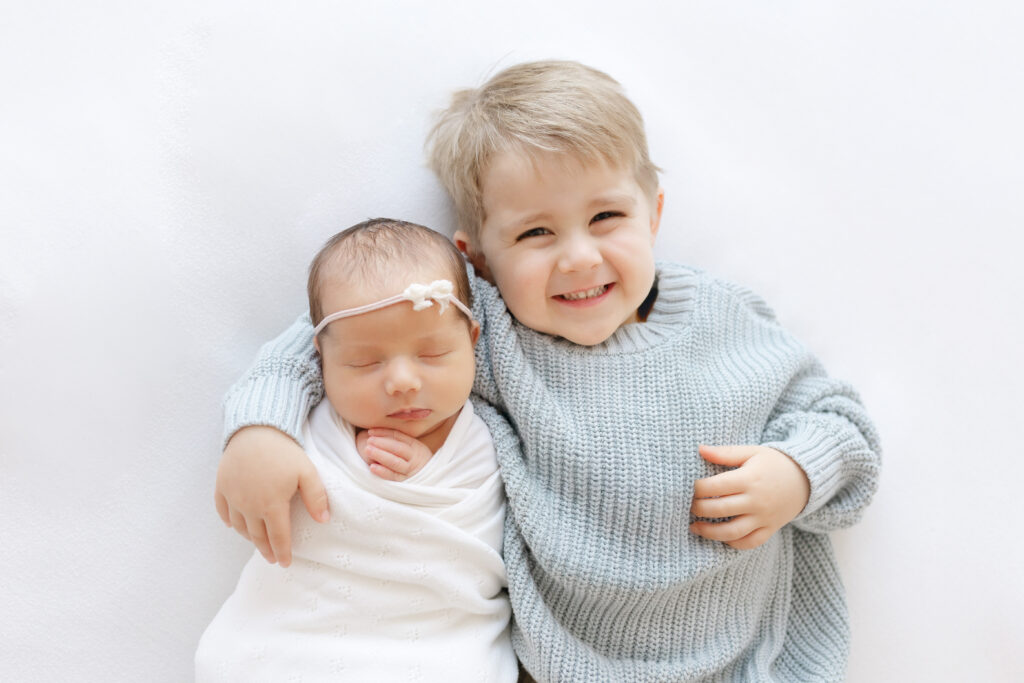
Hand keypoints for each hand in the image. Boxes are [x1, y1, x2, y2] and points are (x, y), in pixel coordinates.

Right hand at [215, 426, 328, 566]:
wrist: (255, 429)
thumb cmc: (284, 451)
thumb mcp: (307, 472)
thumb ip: (316, 497)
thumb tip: (324, 521)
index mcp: (272, 505)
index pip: (278, 537)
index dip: (282, 552)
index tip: (285, 563)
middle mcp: (249, 506)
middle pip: (257, 536)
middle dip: (266, 550)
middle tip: (272, 558)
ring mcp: (233, 497)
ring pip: (239, 526)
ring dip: (249, 537)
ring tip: (257, 542)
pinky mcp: (221, 486)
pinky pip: (222, 511)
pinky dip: (229, 521)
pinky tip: (234, 525)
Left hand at [355, 428, 432, 480]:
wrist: (429, 478)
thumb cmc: (413, 461)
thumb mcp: (412, 448)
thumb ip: (399, 440)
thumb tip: (378, 432)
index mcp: (416, 446)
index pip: (398, 436)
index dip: (383, 433)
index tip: (370, 431)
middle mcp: (415, 457)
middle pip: (398, 448)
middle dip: (382, 443)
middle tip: (369, 440)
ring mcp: (410, 470)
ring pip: (395, 462)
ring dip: (380, 455)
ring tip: (367, 450)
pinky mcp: (405, 482)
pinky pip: (393, 476)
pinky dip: (383, 472)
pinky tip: (372, 467)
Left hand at [689, 444, 809, 549]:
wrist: (806, 479)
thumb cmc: (774, 463)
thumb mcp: (751, 452)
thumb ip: (725, 453)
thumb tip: (700, 449)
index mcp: (749, 479)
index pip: (714, 486)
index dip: (696, 489)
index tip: (688, 488)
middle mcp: (756, 501)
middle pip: (719, 509)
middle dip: (698, 509)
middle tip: (688, 506)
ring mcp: (764, 517)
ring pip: (732, 532)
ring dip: (709, 532)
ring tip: (694, 527)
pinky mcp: (770, 529)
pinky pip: (749, 543)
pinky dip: (732, 543)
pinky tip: (719, 536)